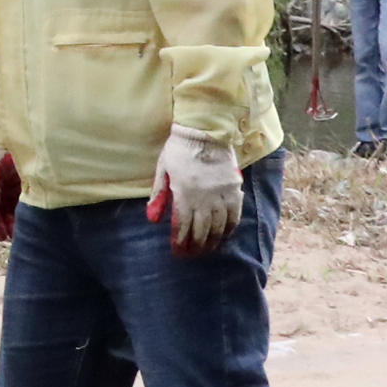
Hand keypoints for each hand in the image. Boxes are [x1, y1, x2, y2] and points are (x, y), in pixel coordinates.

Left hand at [144, 126, 243, 254]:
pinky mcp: (234, 189)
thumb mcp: (163, 170)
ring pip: (218, 225)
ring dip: (213, 240)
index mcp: (184, 194)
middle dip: (196, 245)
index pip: (183, 225)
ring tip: (208, 249)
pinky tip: (225, 234)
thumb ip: (159, 195)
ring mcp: (221, 194)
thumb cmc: (179, 150)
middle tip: (193, 254)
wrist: (205, 132)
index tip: (178, 251)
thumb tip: (152, 219)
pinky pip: (235, 214)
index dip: (180, 240)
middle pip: (201, 229)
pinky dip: (230, 227)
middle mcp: (204, 198)